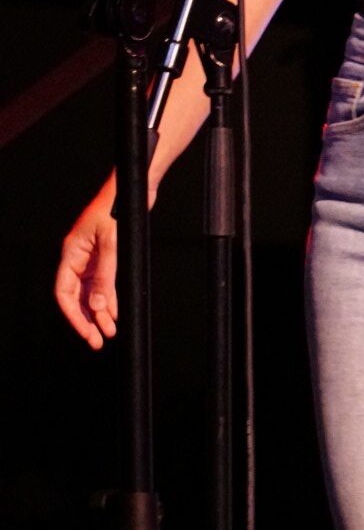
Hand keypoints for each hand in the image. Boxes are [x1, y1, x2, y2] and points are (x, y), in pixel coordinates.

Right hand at [54, 185, 119, 349]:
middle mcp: (79, 258)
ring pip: (91, 293)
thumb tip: (99, 307)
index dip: (73, 315)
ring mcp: (92, 257)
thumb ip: (106, 277)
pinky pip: (103, 283)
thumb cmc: (118, 208)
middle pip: (76, 296)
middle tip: (98, 341)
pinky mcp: (106, 255)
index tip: (86, 332)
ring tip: (109, 332)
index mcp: (72, 253)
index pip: (64, 292)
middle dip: (86, 320)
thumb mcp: (112, 244)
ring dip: (100, 313)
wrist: (132, 188)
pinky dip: (109, 299)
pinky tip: (115, 313)